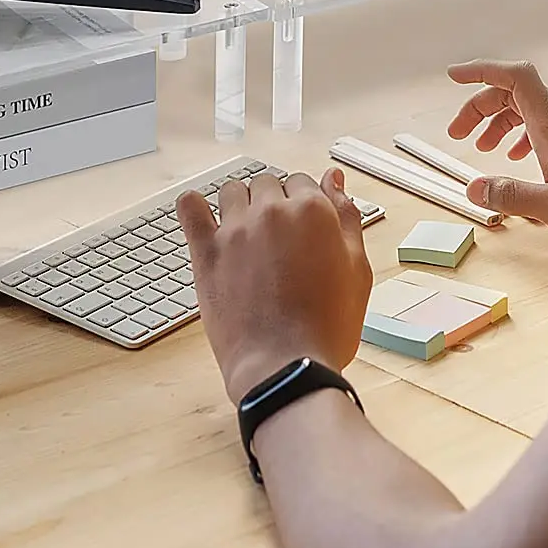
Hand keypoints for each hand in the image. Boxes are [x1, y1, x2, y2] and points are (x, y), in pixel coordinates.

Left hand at [177, 168, 374, 403]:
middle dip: (273, 203)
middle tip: (276, 240)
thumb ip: (347, 217)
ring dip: (240, 204)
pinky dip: (194, 206)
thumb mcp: (357, 270)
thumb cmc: (326, 327)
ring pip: (232, 190)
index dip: (302, 204)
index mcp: (313, 211)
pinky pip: (190, 208)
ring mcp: (236, 230)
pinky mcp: (206, 252)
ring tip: (246, 235)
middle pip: (267, 183)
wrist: (285, 368)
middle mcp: (273, 211)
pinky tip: (201, 216)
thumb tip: (335, 179)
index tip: (300, 228)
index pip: (302, 182)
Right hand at [447, 60, 547, 252]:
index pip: (515, 78)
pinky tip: (516, 158)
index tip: (454, 76)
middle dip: (480, 105)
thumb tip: (474, 188)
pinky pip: (541, 130)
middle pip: (513, 93)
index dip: (482, 70)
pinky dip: (519, 136)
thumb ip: (512, 196)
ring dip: (498, 121)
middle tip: (459, 132)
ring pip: (526, 111)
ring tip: (482, 146)